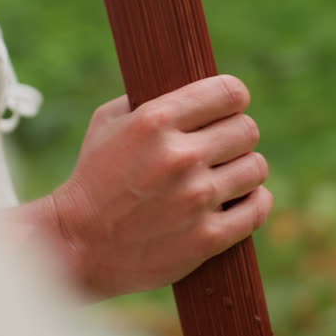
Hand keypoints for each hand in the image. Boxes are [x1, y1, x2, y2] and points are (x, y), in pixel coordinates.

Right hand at [41, 75, 272, 299]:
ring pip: (256, 168)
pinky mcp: (206, 237)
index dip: (234, 98)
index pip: (229, 93)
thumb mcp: (107, 124)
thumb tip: (195, 89)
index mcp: (155, 121)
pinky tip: (239, 200)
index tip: (230, 107)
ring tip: (227, 176)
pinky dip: (253, 203)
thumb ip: (151, 100)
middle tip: (223, 147)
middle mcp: (179, 157)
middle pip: (247, 130)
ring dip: (244, 170)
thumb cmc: (94, 179)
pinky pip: (257, 209)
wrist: (78, 246)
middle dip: (237, 135)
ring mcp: (195, 199)